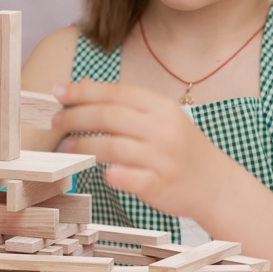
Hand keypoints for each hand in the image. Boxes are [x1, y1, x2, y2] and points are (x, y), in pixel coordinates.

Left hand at [52, 79, 228, 217]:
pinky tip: (102, 174)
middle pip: (110, 117)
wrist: (217, 184)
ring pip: (114, 147)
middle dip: (76, 117)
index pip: (117, 93)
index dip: (84, 92)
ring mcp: (163, 158)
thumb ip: (125, 104)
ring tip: (64, 147)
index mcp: (161, 108)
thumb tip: (82, 86)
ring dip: (83, 146)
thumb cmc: (181, 149)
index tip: (58, 92)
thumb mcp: (161, 118)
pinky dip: (115, 175)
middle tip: (55, 122)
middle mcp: (163, 130)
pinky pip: (133, 178)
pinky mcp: (161, 185)